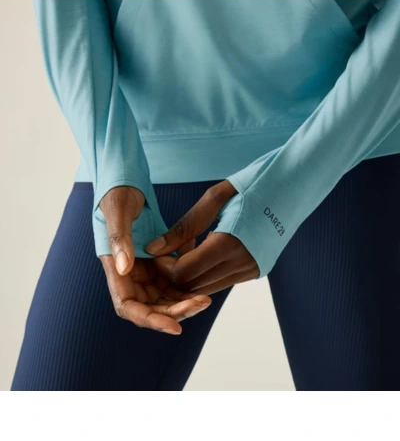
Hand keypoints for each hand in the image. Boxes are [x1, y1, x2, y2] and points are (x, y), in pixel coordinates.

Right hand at [98, 186, 211, 334]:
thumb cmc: (117, 193)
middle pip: (151, 306)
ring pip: (165, 295)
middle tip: (200, 303)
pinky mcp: (157, 259)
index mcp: (115, 268)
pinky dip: (187, 280)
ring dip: (183, 299)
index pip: (128, 306)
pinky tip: (202, 270)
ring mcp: (144, 267)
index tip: (174, 326)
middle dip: (174, 311)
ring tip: (205, 298)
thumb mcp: (118, 211)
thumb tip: (124, 269)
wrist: (126, 180)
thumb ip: (120, 238)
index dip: (150, 319)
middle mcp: (129, 273)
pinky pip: (173, 277)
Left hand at [144, 180, 259, 294]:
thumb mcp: (214, 199)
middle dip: (174, 274)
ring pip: (207, 287)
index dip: (165, 267)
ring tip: (185, 249)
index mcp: (229, 244)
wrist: (294, 187)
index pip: (185, 272)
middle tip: (167, 253)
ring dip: (190, 275)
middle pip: (194, 285)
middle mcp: (242, 264)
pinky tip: (204, 251)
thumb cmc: (253, 185)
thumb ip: (183, 228)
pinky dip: (207, 273)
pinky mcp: (256, 271)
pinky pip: (222, 281)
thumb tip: (154, 249)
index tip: (157, 253)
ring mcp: (251, 270)